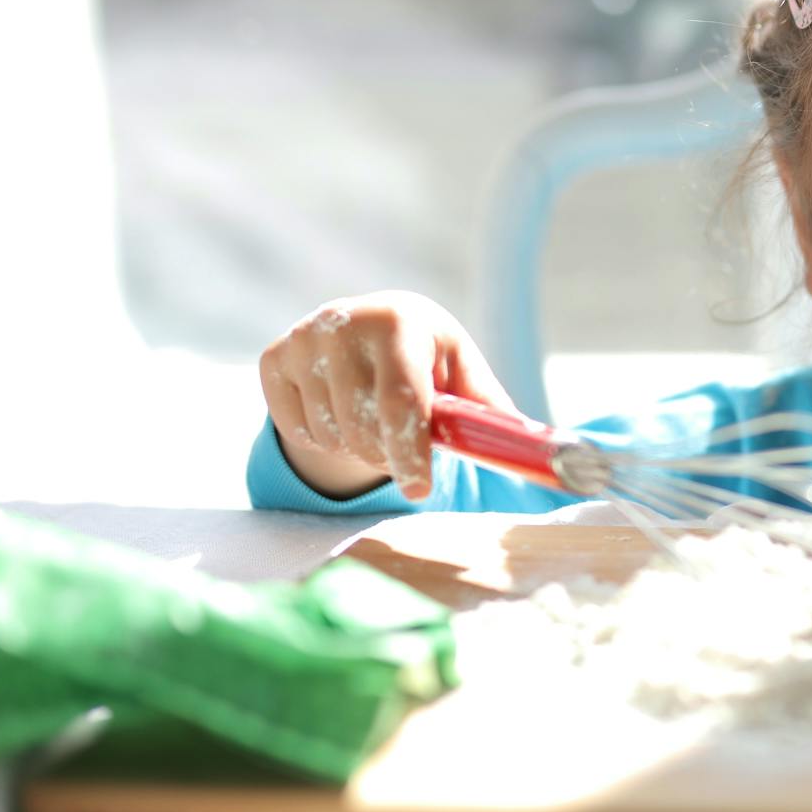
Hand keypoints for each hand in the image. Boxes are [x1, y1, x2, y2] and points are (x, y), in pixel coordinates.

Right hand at [257, 291, 517, 499]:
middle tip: (404, 451)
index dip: (410, 452)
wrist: (367, 326)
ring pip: (329, 434)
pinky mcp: (273, 357)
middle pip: (362, 426)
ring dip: (358, 449)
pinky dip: (322, 439)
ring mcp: (303, 337)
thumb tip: (538, 449)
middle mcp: (345, 320)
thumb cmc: (429, 359)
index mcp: (402, 321)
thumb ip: (489, 409)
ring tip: (375, 426)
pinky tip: (341, 415)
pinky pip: (296, 431)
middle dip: (388, 455)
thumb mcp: (461, 372)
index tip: (421, 490)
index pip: (401, 400)